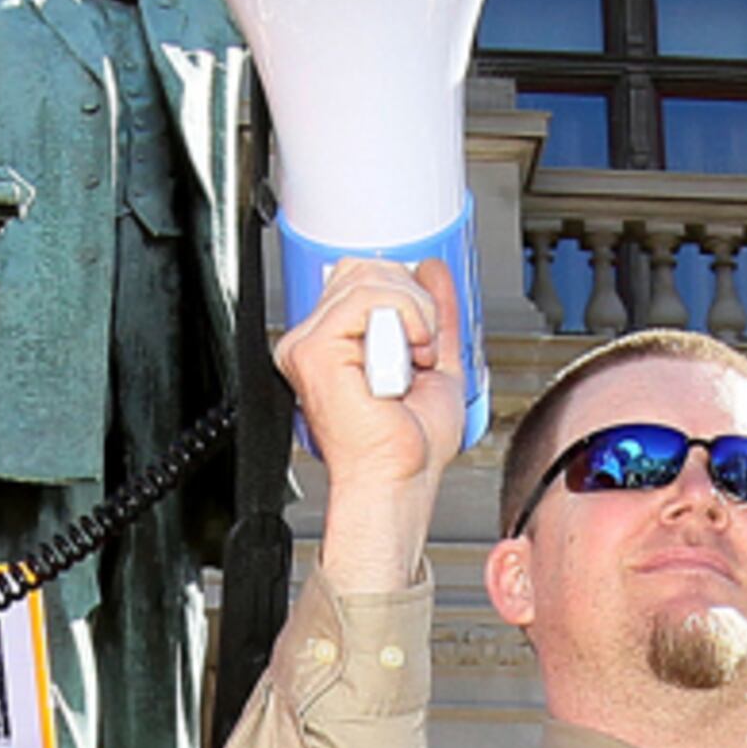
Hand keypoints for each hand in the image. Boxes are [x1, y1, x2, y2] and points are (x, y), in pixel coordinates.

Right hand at [286, 258, 465, 597]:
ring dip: (414, 314)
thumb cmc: (408, 447)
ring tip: (414, 360)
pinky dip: (404, 319)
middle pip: (364, 267)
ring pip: (369, 278)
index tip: (424, 333)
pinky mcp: (314, 351)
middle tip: (422, 352)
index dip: (404, 292)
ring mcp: (308, 344)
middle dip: (413, 300)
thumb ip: (436, 312)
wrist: (398, 480)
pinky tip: (407, 358)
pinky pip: (366, 297)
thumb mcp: (437, 360)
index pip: (361, 275)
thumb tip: (433, 271)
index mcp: (334, 343)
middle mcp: (314, 341)